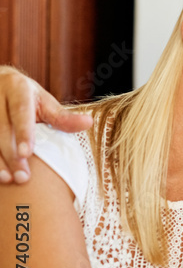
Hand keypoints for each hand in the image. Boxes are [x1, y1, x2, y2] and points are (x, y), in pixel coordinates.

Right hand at [0, 66, 91, 183]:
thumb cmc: (27, 98)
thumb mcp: (45, 102)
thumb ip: (62, 116)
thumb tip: (89, 123)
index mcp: (18, 88)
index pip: (20, 112)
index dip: (23, 133)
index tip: (27, 154)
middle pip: (1, 128)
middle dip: (10, 154)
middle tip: (22, 177)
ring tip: (7, 179)